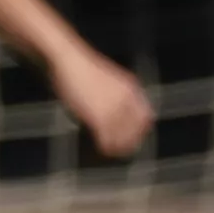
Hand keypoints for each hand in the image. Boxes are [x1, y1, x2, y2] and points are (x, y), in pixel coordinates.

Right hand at [56, 42, 155, 161]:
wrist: (67, 60)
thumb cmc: (79, 67)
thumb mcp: (105, 79)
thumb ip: (113, 93)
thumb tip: (109, 104)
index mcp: (131, 89)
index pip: (145, 116)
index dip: (140, 129)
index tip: (133, 137)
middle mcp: (126, 100)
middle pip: (137, 128)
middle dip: (131, 141)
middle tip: (123, 150)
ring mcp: (114, 109)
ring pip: (123, 136)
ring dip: (119, 146)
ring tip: (112, 152)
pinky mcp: (99, 117)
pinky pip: (107, 138)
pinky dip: (107, 147)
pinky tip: (102, 150)